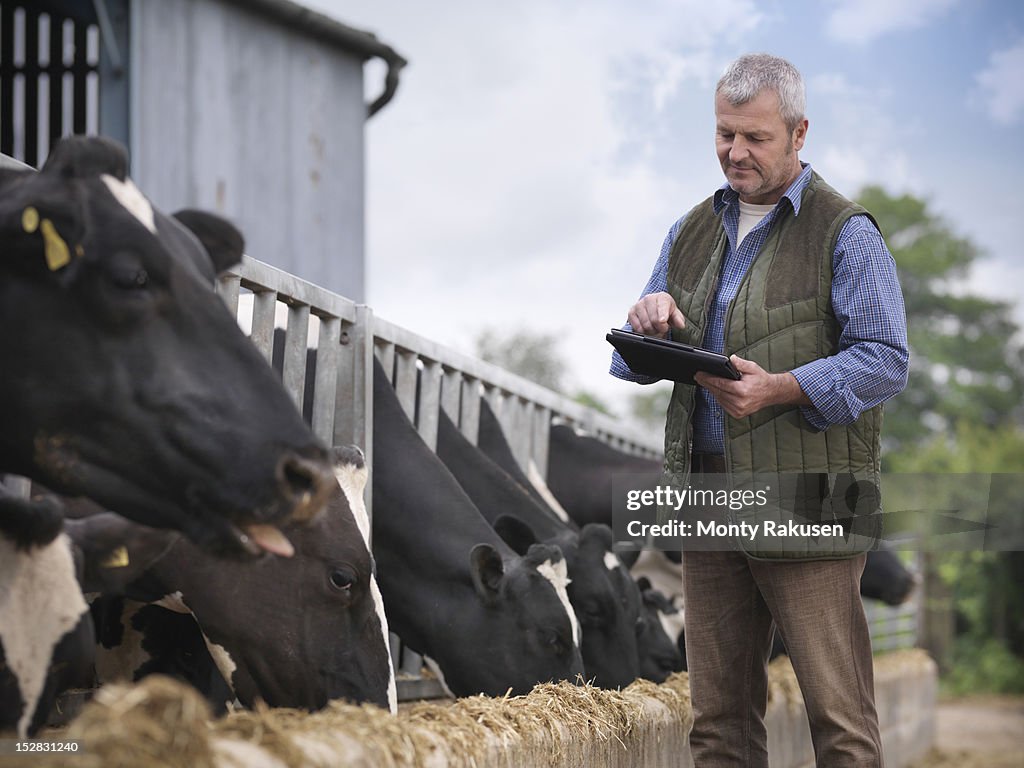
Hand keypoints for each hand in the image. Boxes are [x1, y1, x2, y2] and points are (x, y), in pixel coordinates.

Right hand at [627, 292, 685, 335]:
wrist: (654, 308)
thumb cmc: (665, 311)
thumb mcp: (675, 314)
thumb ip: (678, 319)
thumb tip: (680, 324)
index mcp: (662, 297)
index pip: (662, 306)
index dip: (662, 314)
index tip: (663, 321)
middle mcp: (649, 298)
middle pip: (654, 319)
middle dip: (660, 328)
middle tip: (663, 328)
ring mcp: (638, 305)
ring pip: (645, 325)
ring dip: (652, 330)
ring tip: (655, 328)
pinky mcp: (631, 312)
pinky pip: (637, 327)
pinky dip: (643, 331)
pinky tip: (647, 328)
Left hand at [695, 355, 809, 417]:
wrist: (771, 393)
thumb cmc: (761, 379)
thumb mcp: (752, 367)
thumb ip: (740, 363)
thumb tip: (730, 359)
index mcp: (742, 390)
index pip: (720, 384)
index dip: (708, 379)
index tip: (699, 374)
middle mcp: (739, 402)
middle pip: (717, 391)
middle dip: (707, 383)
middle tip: (698, 377)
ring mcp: (738, 410)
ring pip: (719, 399)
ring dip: (712, 390)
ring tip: (705, 382)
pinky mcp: (737, 414)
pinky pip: (723, 404)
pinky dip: (719, 397)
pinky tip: (715, 390)